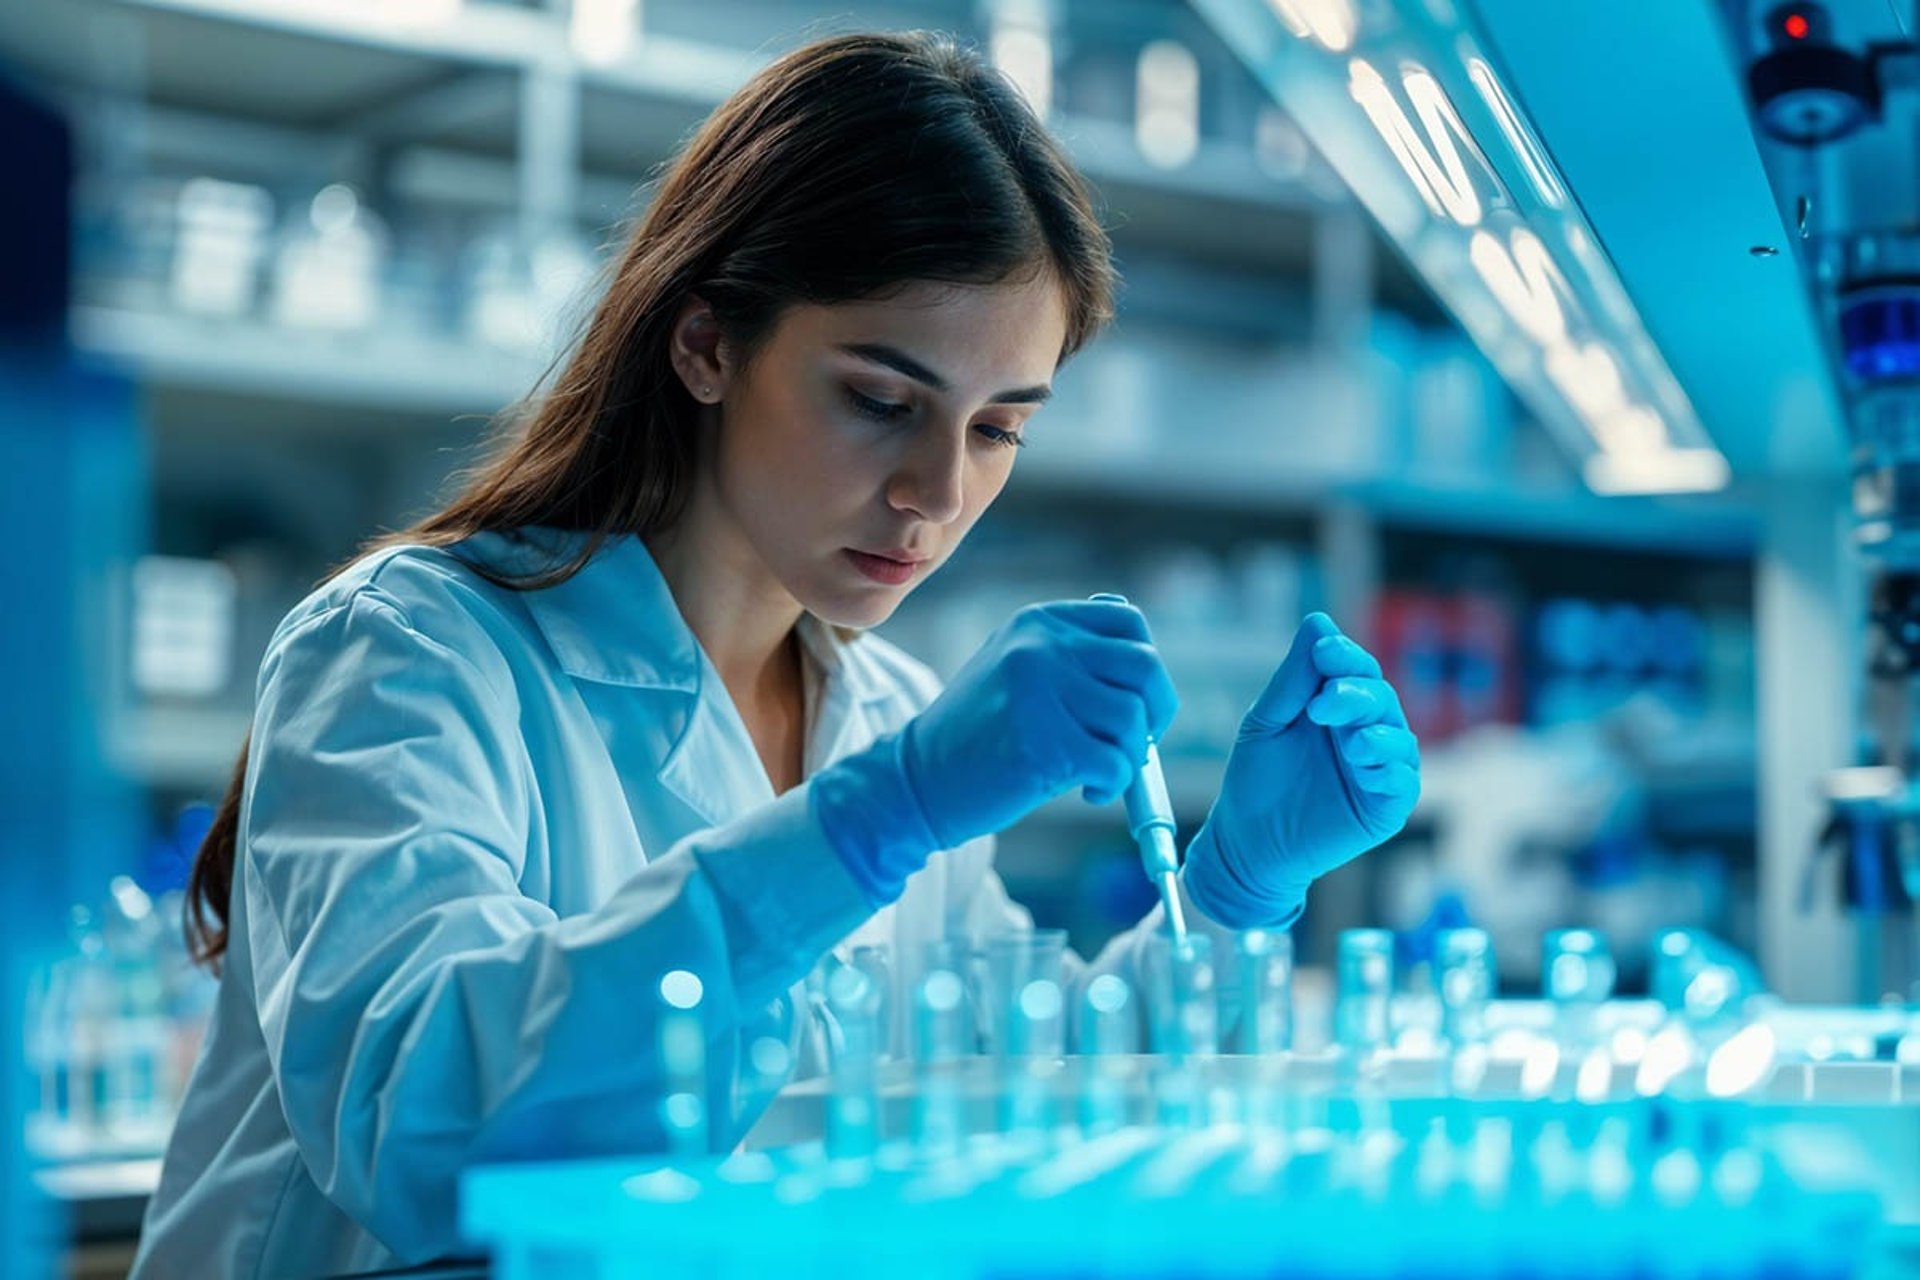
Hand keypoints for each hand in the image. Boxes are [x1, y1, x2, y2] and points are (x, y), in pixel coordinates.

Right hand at [812, 600, 1176, 903]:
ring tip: (1097, 772)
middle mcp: (1041, 646)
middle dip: (1155, 713)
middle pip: (1145, 667)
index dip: (1145, 670)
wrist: (918, 780)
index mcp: (1038, 622)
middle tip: (1133, 745)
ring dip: (1130, 756)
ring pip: (1135, 719)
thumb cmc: (978, 734)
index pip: (1130, 624)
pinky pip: (1116, 763)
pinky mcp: (1044, 743)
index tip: (1134, 704)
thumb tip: (1144, 655)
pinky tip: (1086, 790)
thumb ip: (1070, 654)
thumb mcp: (1015, 669)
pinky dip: (1112, 784)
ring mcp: (1040, 691)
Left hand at [1180, 613, 1419, 927]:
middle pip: (1379, 698)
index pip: (1355, 670)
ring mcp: (1379, 769)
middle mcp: (1365, 731)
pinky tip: (1364, 764)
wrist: (1248, 843)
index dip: (1345, 657)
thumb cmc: (1255, 780)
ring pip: (1398, 738)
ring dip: (1376, 733)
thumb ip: (1293, 679)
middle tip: (1325, 701)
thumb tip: (1319, 620)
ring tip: (1349, 741)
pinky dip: (1389, 769)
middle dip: (1356, 694)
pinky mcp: (1386, 805)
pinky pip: (1403, 782)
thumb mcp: (1266, 722)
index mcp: (1336, 706)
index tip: (1324, 651)